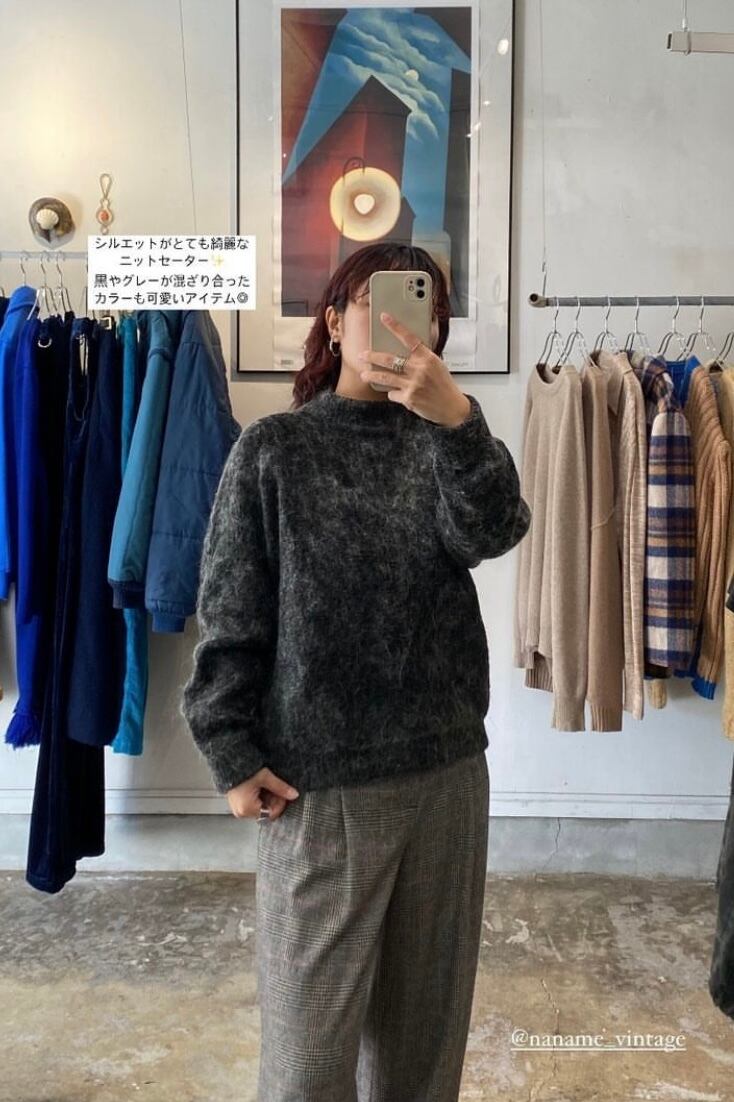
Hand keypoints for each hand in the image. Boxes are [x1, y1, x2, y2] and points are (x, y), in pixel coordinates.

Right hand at [226, 766, 299, 820]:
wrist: (229, 762)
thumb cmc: (243, 770)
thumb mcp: (265, 777)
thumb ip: (281, 788)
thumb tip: (293, 794)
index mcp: (247, 809)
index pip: (271, 814)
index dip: (279, 803)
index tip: (284, 794)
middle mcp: (241, 812)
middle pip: (265, 811)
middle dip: (273, 800)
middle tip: (276, 788)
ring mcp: (238, 808)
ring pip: (260, 807)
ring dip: (267, 798)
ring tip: (267, 785)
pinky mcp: (237, 802)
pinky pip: (253, 804)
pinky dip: (259, 796)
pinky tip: (261, 786)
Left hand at [358, 311, 470, 426]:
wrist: (452, 408)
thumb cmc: (444, 386)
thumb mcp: (437, 365)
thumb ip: (421, 358)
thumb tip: (403, 350)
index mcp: (427, 358)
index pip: (409, 337)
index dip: (395, 326)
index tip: (384, 317)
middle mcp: (419, 370)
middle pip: (389, 359)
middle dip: (372, 356)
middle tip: (362, 355)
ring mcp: (413, 385)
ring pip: (385, 377)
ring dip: (371, 375)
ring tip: (364, 374)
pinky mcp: (409, 399)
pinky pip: (392, 394)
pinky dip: (392, 393)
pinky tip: (396, 393)